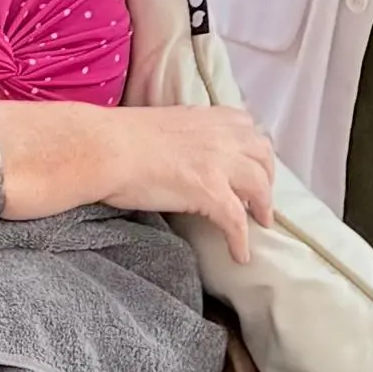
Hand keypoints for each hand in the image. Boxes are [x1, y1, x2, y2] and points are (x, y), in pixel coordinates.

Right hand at [113, 106, 276, 260]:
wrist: (105, 148)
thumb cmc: (120, 138)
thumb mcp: (166, 124)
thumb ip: (186, 134)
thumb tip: (185, 152)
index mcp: (210, 116)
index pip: (248, 128)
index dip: (254, 150)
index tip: (253, 165)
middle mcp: (222, 134)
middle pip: (263, 156)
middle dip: (267, 178)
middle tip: (261, 198)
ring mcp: (219, 162)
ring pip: (259, 186)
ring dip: (264, 206)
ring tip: (261, 224)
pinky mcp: (210, 190)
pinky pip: (236, 220)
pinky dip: (241, 240)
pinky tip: (240, 255)